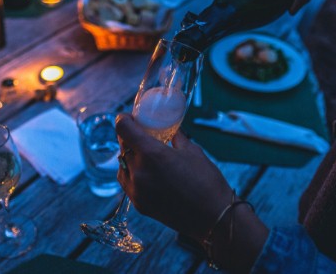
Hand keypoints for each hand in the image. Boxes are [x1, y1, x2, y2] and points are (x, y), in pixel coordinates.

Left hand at [115, 113, 233, 240]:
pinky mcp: (139, 204)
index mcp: (152, 154)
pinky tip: (146, 172)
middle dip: (128, 137)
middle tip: (140, 134)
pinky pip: (127, 182)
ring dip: (129, 156)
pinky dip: (132, 173)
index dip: (123, 119)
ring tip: (145, 155)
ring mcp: (136, 190)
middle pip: (122, 146)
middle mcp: (139, 171)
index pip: (123, 129)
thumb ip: (175, 138)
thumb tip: (169, 130)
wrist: (213, 217)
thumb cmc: (207, 181)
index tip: (128, 118)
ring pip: (122, 165)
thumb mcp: (192, 151)